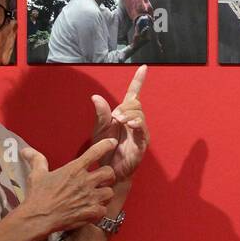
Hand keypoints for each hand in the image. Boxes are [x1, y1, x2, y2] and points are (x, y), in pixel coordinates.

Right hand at [19, 139, 118, 235]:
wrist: (38, 218)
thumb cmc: (38, 196)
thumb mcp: (36, 174)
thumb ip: (36, 160)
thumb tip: (26, 150)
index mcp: (74, 169)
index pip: (95, 152)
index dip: (106, 145)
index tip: (112, 143)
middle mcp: (85, 181)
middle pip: (109, 172)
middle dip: (107, 175)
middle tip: (102, 179)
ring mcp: (90, 197)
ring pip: (110, 191)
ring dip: (104, 193)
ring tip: (97, 196)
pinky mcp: (92, 212)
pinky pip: (104, 208)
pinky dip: (99, 209)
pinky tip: (92, 210)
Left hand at [91, 64, 149, 181]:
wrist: (107, 172)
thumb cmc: (104, 151)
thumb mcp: (99, 130)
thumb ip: (100, 114)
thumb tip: (95, 97)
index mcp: (124, 116)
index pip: (133, 95)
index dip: (138, 81)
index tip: (144, 67)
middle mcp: (134, 122)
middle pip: (135, 104)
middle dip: (125, 106)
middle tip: (115, 117)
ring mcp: (140, 132)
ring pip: (139, 114)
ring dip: (129, 114)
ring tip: (119, 121)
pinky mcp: (142, 144)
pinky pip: (142, 130)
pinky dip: (136, 124)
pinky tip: (129, 124)